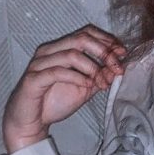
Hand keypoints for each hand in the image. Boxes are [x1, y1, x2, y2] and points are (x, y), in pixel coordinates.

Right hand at [2, 25, 126, 153]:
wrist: (31, 121)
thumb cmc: (54, 102)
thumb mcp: (84, 87)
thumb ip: (100, 76)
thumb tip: (118, 67)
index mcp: (60, 48)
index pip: (86, 32)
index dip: (107, 40)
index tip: (122, 53)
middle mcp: (49, 51)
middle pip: (81, 39)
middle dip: (103, 52)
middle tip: (116, 67)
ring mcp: (39, 63)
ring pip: (71, 54)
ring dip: (92, 68)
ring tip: (101, 82)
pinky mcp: (33, 78)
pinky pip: (58, 72)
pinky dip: (76, 78)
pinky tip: (86, 85)